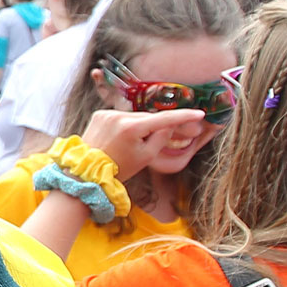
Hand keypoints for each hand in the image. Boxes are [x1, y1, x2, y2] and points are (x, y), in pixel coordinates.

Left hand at [79, 108, 206, 178]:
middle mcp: (118, 116)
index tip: (200, 113)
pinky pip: (120, 117)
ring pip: (134, 116)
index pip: (164, 119)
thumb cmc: (119, 168)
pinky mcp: (99, 114)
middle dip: (155, 127)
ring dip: (139, 126)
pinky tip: (117, 140)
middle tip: (148, 144)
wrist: (87, 172)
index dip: (184, 116)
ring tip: (128, 145)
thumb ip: (161, 137)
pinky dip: (125, 125)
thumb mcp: (146, 157)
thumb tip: (170, 123)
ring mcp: (106, 113)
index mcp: (132, 127)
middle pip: (148, 117)